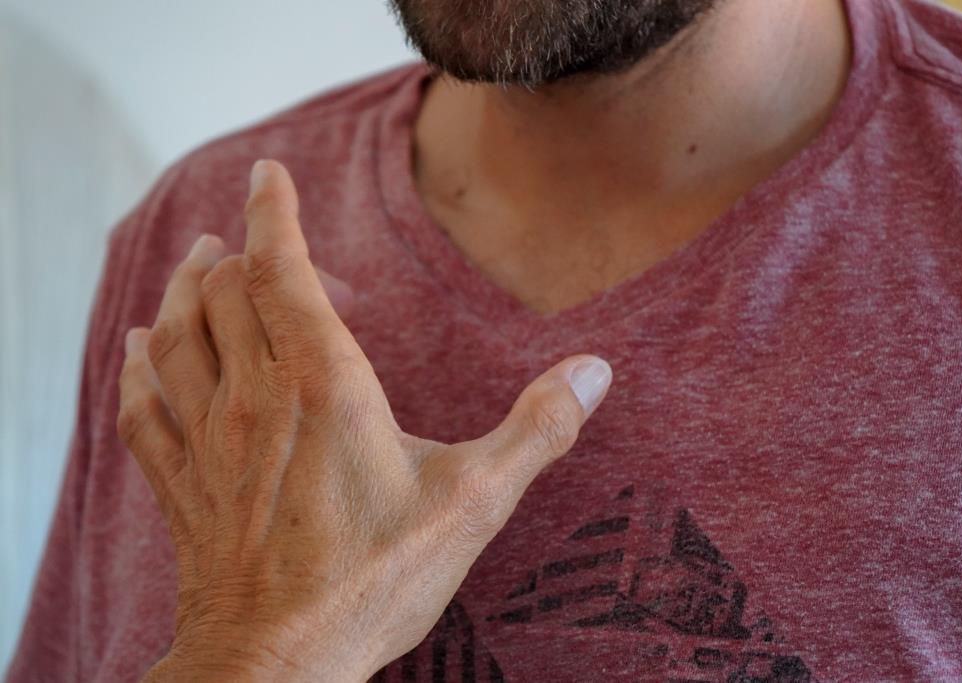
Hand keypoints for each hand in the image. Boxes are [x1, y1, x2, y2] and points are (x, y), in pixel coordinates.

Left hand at [117, 160, 612, 681]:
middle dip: (239, 252)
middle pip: (223, 295)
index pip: (282, 272)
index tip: (269, 176)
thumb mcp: (473, 503)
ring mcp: (208, 443)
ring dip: (183, 291)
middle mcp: (255, 400)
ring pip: (177, 339)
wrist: (277, 665)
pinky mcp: (182, 487)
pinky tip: (138, 351)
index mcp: (324, 387)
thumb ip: (536, 430)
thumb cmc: (373, 582)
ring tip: (195, 264)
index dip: (273, 214)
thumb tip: (595, 371)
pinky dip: (139, 368)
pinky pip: (143, 409)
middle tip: (264, 243)